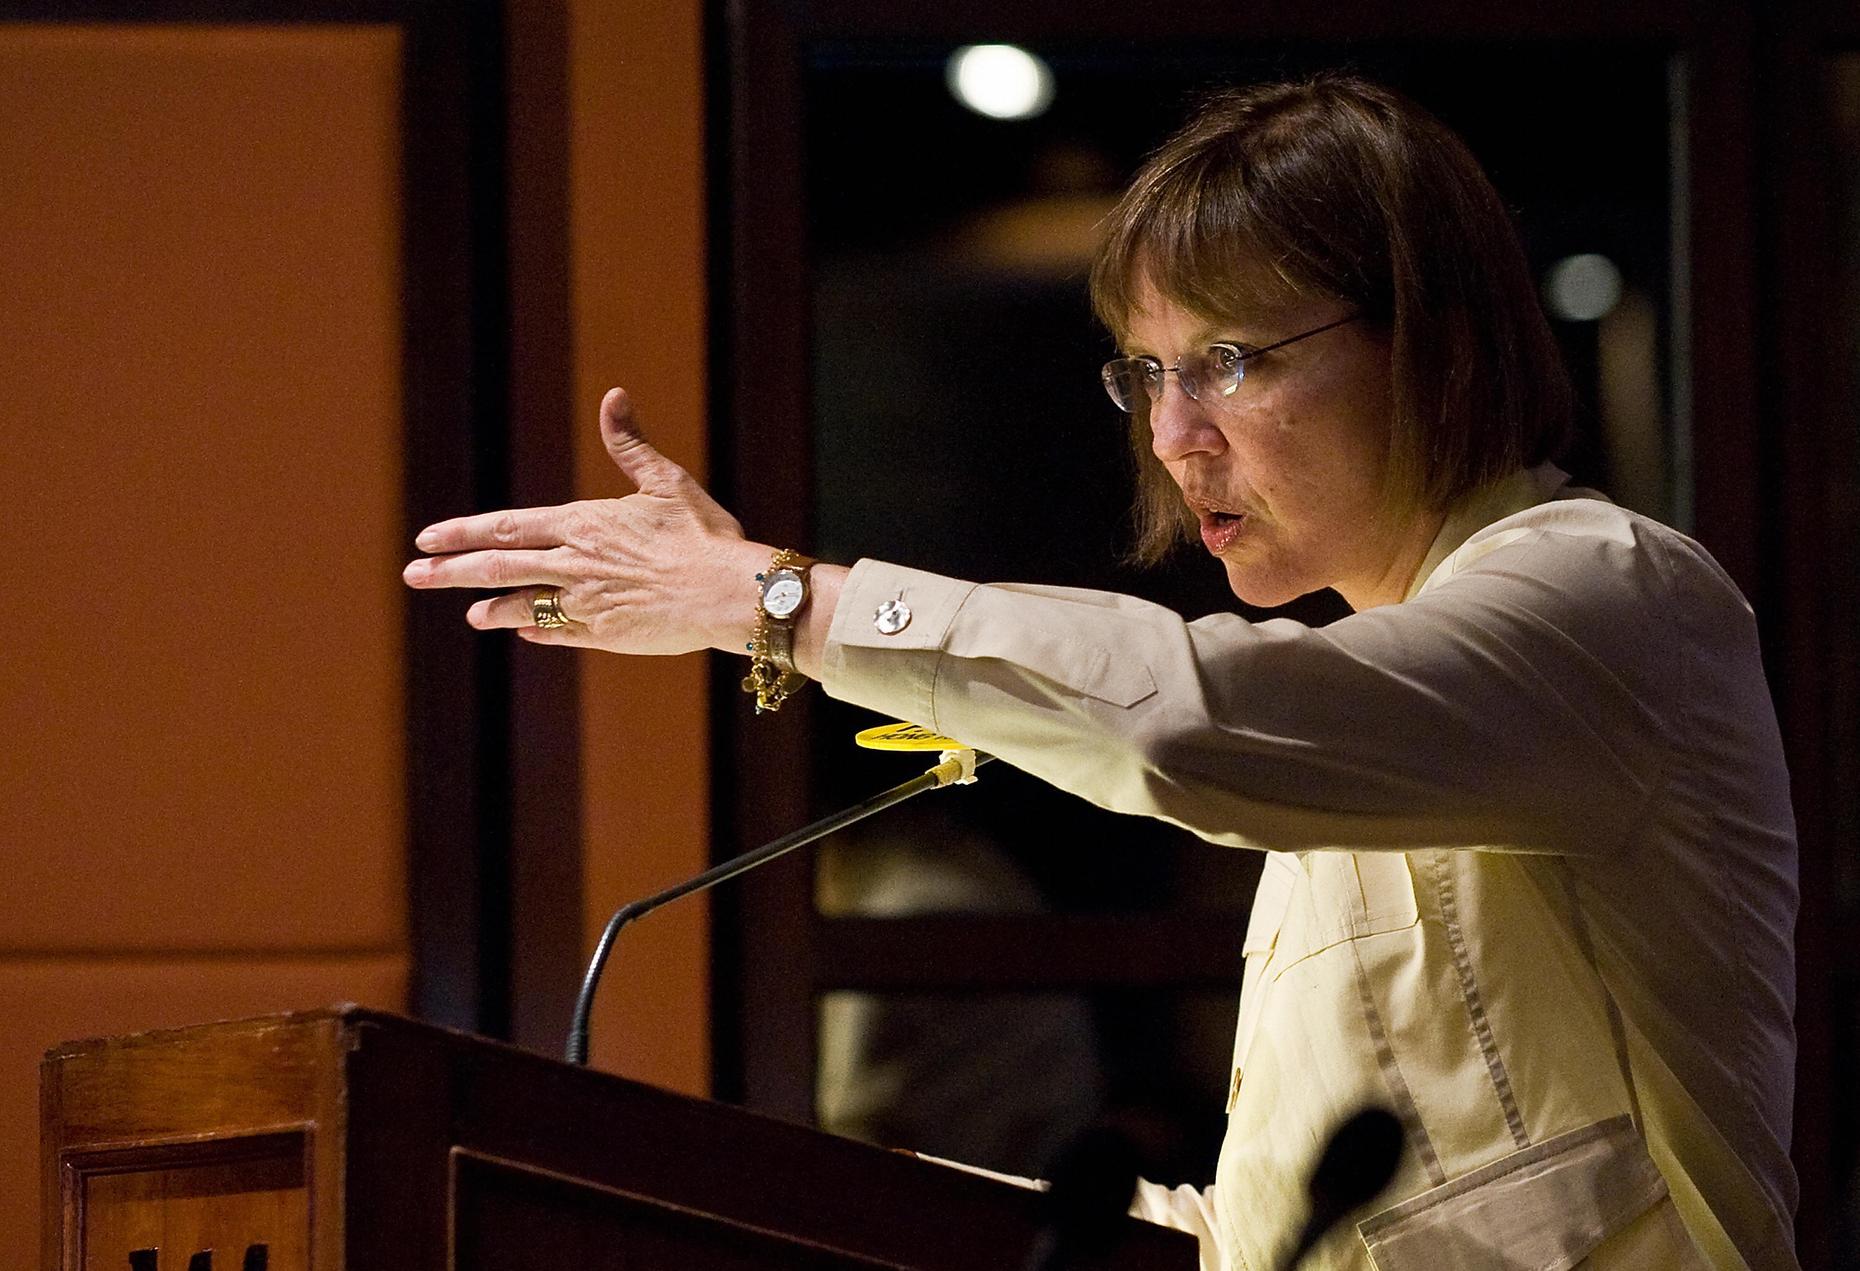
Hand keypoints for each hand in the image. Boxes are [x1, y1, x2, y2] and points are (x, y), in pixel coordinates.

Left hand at [402, 387, 767, 655]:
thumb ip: (630, 445)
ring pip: (522, 605)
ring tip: (469, 615)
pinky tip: (522, 632)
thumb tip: (613, 396)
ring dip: (491, 608)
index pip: (506, 527)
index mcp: (583, 524)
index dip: (462, 532)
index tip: (428, 537)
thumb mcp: (666, 482)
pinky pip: (559, 633)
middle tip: (412, 575)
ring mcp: (585, 604)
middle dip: (449, 572)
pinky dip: (537, 631)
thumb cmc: (703, 535)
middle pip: (498, 567)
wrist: (728, 593)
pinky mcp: (605, 635)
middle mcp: (574, 564)